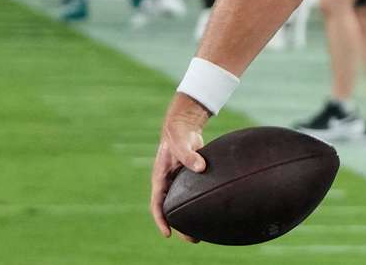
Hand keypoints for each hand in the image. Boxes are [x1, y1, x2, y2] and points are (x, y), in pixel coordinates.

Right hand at [149, 95, 209, 240]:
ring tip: (201, 233)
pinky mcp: (187, 178)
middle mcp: (167, 183)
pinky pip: (190, 195)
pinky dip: (195, 206)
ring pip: (180, 205)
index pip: (157, 204)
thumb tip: (201, 167)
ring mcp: (177, 181)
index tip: (168, 233)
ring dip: (188, 219)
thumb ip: (190, 155)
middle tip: (193, 239)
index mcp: (160, 178)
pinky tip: (207, 213)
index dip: (161, 220)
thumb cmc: (179, 134)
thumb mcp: (182, 144)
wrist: (184, 125)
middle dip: (179, 226)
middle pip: (171, 209)